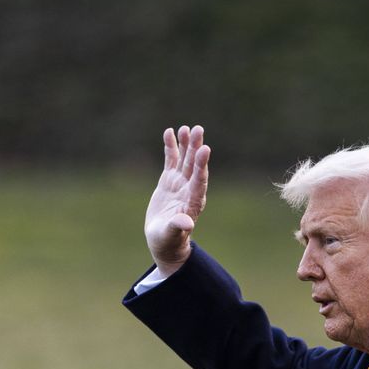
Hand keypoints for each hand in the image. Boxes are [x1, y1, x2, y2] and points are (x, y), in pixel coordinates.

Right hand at [145, 124, 210, 275]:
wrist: (164, 240)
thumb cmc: (168, 240)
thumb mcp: (171, 235)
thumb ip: (178, 227)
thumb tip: (187, 223)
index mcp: (193, 201)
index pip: (199, 179)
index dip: (201, 164)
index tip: (205, 149)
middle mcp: (189, 189)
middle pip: (194, 165)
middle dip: (196, 148)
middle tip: (198, 129)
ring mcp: (180, 183)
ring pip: (184, 160)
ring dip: (186, 144)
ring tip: (186, 128)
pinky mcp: (169, 181)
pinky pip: (171, 160)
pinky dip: (171, 147)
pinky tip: (170, 132)